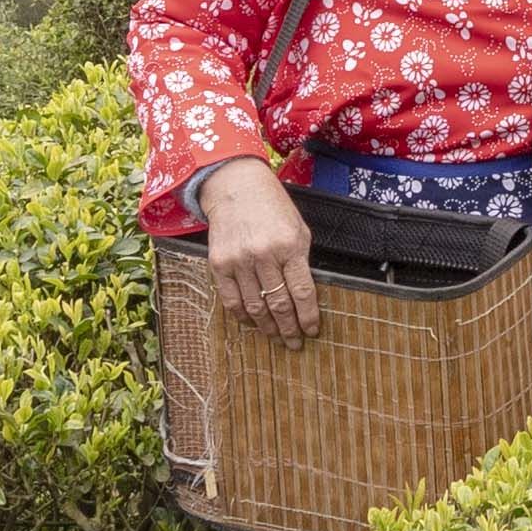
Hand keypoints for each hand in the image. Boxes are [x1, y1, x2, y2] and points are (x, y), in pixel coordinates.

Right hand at [193, 157, 324, 337]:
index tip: (312, 331)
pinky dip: (243, 316)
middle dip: (289, 328)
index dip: (307, 316)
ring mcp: (239, 260)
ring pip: (255, 307)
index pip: (302, 291)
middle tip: (295, 343)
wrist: (236, 187)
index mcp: (290, 245)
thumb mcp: (298, 229)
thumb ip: (301, 261)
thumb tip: (305, 297)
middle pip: (279, 304)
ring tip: (276, 337)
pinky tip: (253, 323)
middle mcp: (264, 255)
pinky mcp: (219, 264)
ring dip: (268, 327)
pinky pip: (231, 300)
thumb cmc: (272, 208)